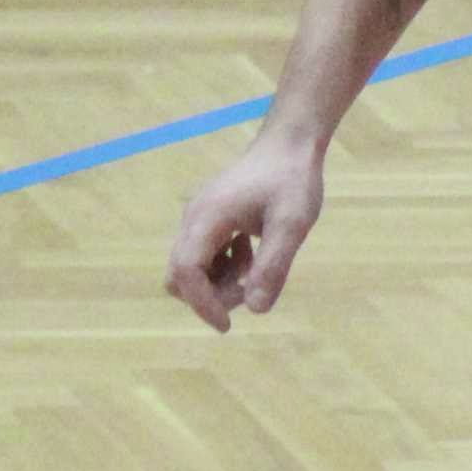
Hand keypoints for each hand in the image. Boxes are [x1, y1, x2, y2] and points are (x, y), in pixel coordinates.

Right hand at [164, 131, 326, 327]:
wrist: (289, 145)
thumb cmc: (292, 180)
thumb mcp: (292, 225)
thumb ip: (273, 266)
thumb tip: (256, 309)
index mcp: (208, 218)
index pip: (185, 271)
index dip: (202, 303)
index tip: (227, 325)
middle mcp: (194, 219)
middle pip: (179, 275)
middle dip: (210, 295)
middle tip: (251, 288)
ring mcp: (199, 219)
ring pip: (192, 269)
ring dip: (221, 281)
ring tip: (257, 267)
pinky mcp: (209, 221)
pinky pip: (205, 257)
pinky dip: (225, 267)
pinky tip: (252, 253)